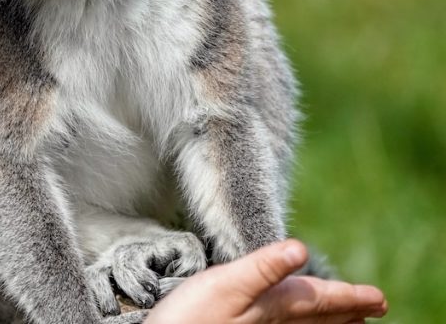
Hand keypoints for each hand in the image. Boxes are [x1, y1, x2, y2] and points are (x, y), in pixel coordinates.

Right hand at [145, 239, 386, 323]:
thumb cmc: (188, 319)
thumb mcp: (224, 285)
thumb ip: (262, 268)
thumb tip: (300, 249)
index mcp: (271, 306)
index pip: (319, 299)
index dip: (349, 297)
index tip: (378, 299)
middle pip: (316, 317)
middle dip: (346, 311)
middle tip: (375, 308)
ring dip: (328, 323)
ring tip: (349, 321)